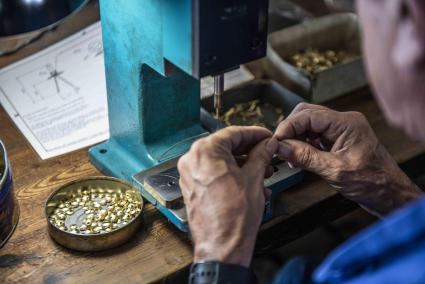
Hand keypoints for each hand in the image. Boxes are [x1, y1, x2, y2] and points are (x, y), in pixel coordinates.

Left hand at [178, 126, 277, 266]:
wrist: (222, 246)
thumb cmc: (233, 216)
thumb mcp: (254, 178)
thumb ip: (261, 155)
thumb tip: (266, 145)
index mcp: (205, 151)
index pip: (233, 133)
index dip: (255, 134)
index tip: (267, 137)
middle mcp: (192, 160)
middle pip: (226, 147)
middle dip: (250, 151)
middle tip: (267, 154)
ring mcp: (189, 175)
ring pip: (221, 161)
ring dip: (243, 165)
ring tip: (263, 172)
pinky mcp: (192, 188)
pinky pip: (214, 174)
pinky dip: (232, 175)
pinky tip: (250, 183)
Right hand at [274, 103, 421, 216]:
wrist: (389, 194)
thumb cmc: (372, 183)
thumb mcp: (334, 171)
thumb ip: (305, 157)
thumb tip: (280, 147)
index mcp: (346, 123)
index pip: (308, 115)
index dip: (288, 126)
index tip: (275, 141)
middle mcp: (343, 122)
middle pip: (306, 115)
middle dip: (290, 130)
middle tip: (279, 147)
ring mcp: (341, 130)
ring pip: (309, 124)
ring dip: (295, 138)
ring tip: (289, 156)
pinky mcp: (338, 139)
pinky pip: (314, 135)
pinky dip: (303, 144)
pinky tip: (299, 158)